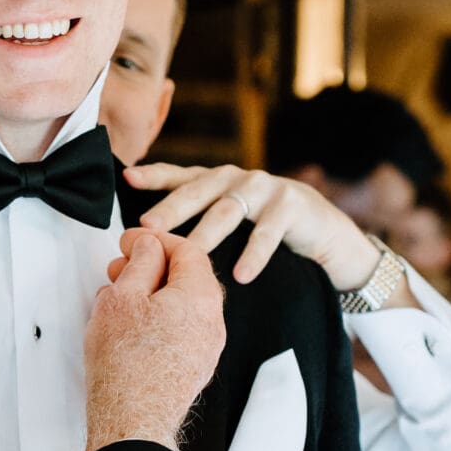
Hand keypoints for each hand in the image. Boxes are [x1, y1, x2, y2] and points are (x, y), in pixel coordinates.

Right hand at [84, 228, 226, 450]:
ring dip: (152, 294)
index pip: (187, 250)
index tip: (132, 241)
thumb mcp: (122, 297)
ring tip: (118, 299)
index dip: (155, 240)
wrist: (133, 421)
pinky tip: (128, 326)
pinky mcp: (193, 367)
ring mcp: (205, 348)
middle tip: (122, 268)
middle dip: (152, 267)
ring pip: (181, 305)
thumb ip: (140, 263)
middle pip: (187, 277)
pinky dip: (157, 319)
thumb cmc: (127, 367)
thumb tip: (147, 248)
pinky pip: (179, 331)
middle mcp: (212, 322)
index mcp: (201, 297)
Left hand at [127, 162, 394, 296]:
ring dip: (207, 234)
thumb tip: (147, 240)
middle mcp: (236, 179)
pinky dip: (254, 254)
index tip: (128, 178)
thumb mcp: (229, 221)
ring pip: (228, 211)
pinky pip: (268, 232)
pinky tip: (242, 274)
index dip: (154, 175)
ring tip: (190, 256)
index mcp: (216, 181)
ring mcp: (264, 188)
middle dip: (172, 208)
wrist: (322, 230)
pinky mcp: (291, 205)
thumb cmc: (265, 228)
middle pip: (198, 191)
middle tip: (149, 226)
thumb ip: (197, 222)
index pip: (179, 175)